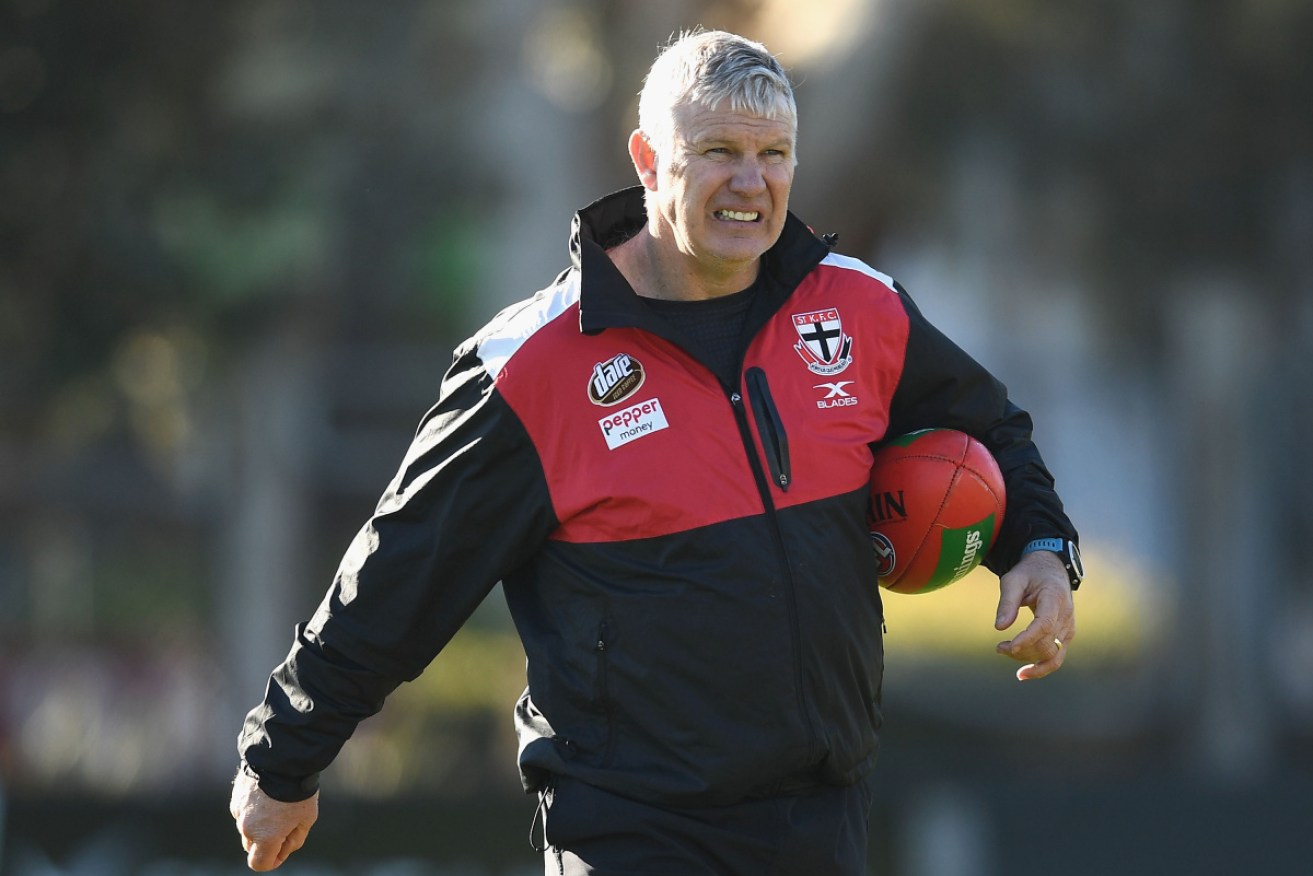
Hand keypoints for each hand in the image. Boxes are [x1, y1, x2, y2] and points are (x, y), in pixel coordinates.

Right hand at [230, 767, 318, 870]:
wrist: (284, 759)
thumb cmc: (299, 790)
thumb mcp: (307, 818)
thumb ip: (294, 840)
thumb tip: (283, 850)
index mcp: (265, 837)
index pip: (259, 863)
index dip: (272, 861)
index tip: (282, 849)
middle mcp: (247, 827)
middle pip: (252, 846)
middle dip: (266, 841)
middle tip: (285, 823)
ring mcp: (239, 811)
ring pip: (247, 827)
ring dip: (259, 823)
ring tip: (278, 803)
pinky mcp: (236, 796)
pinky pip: (244, 810)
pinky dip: (254, 808)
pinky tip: (268, 793)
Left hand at [993, 550, 1075, 680]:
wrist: (1050, 570)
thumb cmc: (1029, 573)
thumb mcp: (1013, 580)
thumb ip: (1007, 602)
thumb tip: (999, 627)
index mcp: (1055, 598)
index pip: (1044, 624)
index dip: (1027, 638)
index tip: (1008, 647)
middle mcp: (1066, 616)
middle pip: (1046, 643)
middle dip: (1021, 650)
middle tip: (999, 648)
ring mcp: (1068, 628)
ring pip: (1052, 654)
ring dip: (1028, 660)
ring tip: (1004, 653)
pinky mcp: (1065, 636)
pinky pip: (1056, 657)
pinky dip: (1041, 667)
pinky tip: (1023, 673)